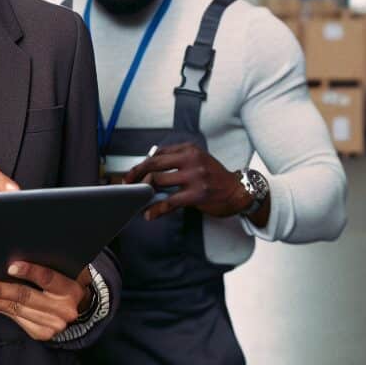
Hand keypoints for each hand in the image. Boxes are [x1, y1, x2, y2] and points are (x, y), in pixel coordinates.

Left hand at [0, 262, 96, 341]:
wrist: (84, 313)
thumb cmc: (69, 286)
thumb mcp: (69, 273)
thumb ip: (51, 265)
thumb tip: (17, 255)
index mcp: (70, 290)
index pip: (49, 278)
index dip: (30, 272)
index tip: (11, 266)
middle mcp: (62, 309)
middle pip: (26, 297)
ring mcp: (51, 324)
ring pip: (14, 309)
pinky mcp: (40, 333)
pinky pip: (13, 318)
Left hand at [124, 142, 256, 222]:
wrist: (238, 191)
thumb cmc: (215, 177)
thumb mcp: (198, 159)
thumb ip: (176, 159)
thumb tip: (150, 165)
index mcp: (189, 149)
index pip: (158, 153)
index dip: (141, 164)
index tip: (132, 173)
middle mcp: (191, 159)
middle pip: (154, 164)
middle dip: (136, 174)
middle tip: (127, 183)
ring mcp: (194, 177)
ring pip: (158, 181)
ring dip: (144, 191)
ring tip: (138, 199)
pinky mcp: (197, 194)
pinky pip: (169, 202)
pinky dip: (156, 210)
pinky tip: (149, 215)